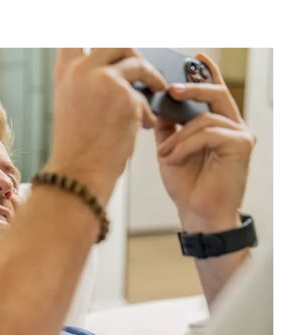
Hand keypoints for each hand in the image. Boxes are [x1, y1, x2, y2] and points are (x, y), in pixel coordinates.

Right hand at [47, 48, 167, 204]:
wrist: (79, 172)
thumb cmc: (77, 146)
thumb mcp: (72, 105)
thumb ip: (87, 81)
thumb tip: (115, 68)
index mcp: (66, 73)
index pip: (76, 39)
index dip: (93, 40)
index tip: (106, 46)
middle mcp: (82, 70)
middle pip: (116, 42)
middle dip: (133, 54)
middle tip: (140, 69)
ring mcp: (104, 80)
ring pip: (138, 63)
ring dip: (151, 77)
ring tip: (157, 91)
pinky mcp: (126, 96)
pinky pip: (146, 94)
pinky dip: (147, 110)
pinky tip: (143, 125)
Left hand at [155, 53, 255, 231]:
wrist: (196, 213)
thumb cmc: (186, 184)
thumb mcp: (169, 148)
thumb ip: (167, 126)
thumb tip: (156, 102)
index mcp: (218, 124)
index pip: (213, 92)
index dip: (205, 73)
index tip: (193, 58)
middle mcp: (232, 126)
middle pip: (215, 94)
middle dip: (190, 88)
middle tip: (170, 89)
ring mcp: (240, 134)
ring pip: (204, 118)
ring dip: (178, 136)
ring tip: (164, 154)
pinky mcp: (241, 145)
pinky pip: (208, 132)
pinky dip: (185, 145)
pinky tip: (173, 160)